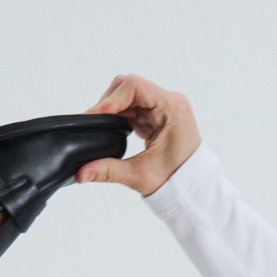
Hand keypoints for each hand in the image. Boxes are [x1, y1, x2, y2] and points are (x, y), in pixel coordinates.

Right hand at [74, 74, 200, 195]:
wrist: (194, 190)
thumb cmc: (178, 182)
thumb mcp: (141, 176)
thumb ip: (110, 171)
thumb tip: (82, 173)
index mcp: (172, 109)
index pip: (134, 86)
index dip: (112, 98)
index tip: (97, 115)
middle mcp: (170, 102)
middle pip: (129, 87)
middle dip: (110, 103)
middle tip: (95, 122)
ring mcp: (164, 107)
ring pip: (129, 96)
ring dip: (114, 109)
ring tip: (102, 126)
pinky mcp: (158, 115)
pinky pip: (134, 107)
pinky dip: (121, 115)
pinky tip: (113, 129)